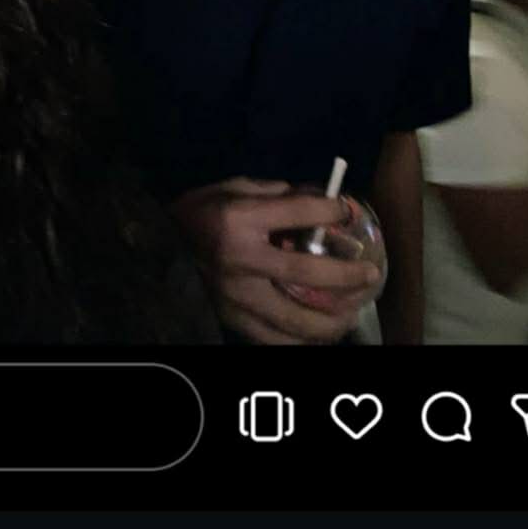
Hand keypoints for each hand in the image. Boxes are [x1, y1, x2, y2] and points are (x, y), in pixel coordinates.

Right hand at [170, 178, 381, 345]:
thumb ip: (275, 195)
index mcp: (240, 220)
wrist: (156, 244)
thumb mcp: (233, 187)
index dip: (331, 212)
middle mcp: (241, 261)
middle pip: (307, 276)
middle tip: (371, 275)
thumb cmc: (198, 210)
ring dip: (333, 319)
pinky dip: (303, 341)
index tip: (349, 212)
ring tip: (353, 311)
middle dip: (347, 275)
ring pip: (296, 321)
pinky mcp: (232, 319)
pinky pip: (274, 340)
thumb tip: (317, 203)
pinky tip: (322, 333)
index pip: (298, 213)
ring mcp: (236, 297)